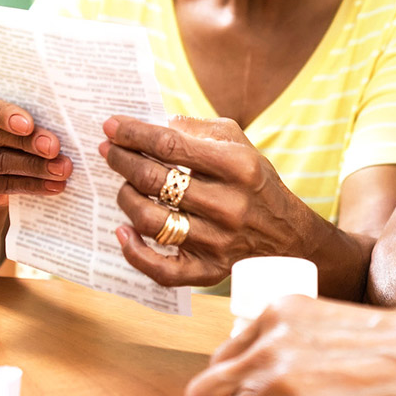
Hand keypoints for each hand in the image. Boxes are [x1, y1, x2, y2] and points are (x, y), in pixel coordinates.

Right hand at [0, 78, 70, 207]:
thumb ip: (26, 107)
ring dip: (33, 167)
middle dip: (27, 142)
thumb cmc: (5, 119)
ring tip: (61, 168)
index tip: (28, 125)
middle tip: (55, 148)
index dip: (2, 114)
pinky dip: (28, 185)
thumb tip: (62, 119)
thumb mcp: (11, 106)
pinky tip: (52, 184)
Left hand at [101, 114, 321, 286]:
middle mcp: (228, 204)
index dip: (134, 134)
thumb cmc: (255, 182)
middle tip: (108, 151)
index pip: (171, 145)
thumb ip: (199, 129)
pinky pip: (160, 268)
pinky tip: (123, 232)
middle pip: (154, 180)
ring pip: (150, 220)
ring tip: (124, 185)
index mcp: (238, 166)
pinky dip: (134, 252)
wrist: (287, 234)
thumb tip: (156, 124)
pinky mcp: (209, 270)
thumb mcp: (240, 144)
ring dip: (126, 198)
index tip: (112, 126)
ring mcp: (218, 241)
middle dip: (122, 160)